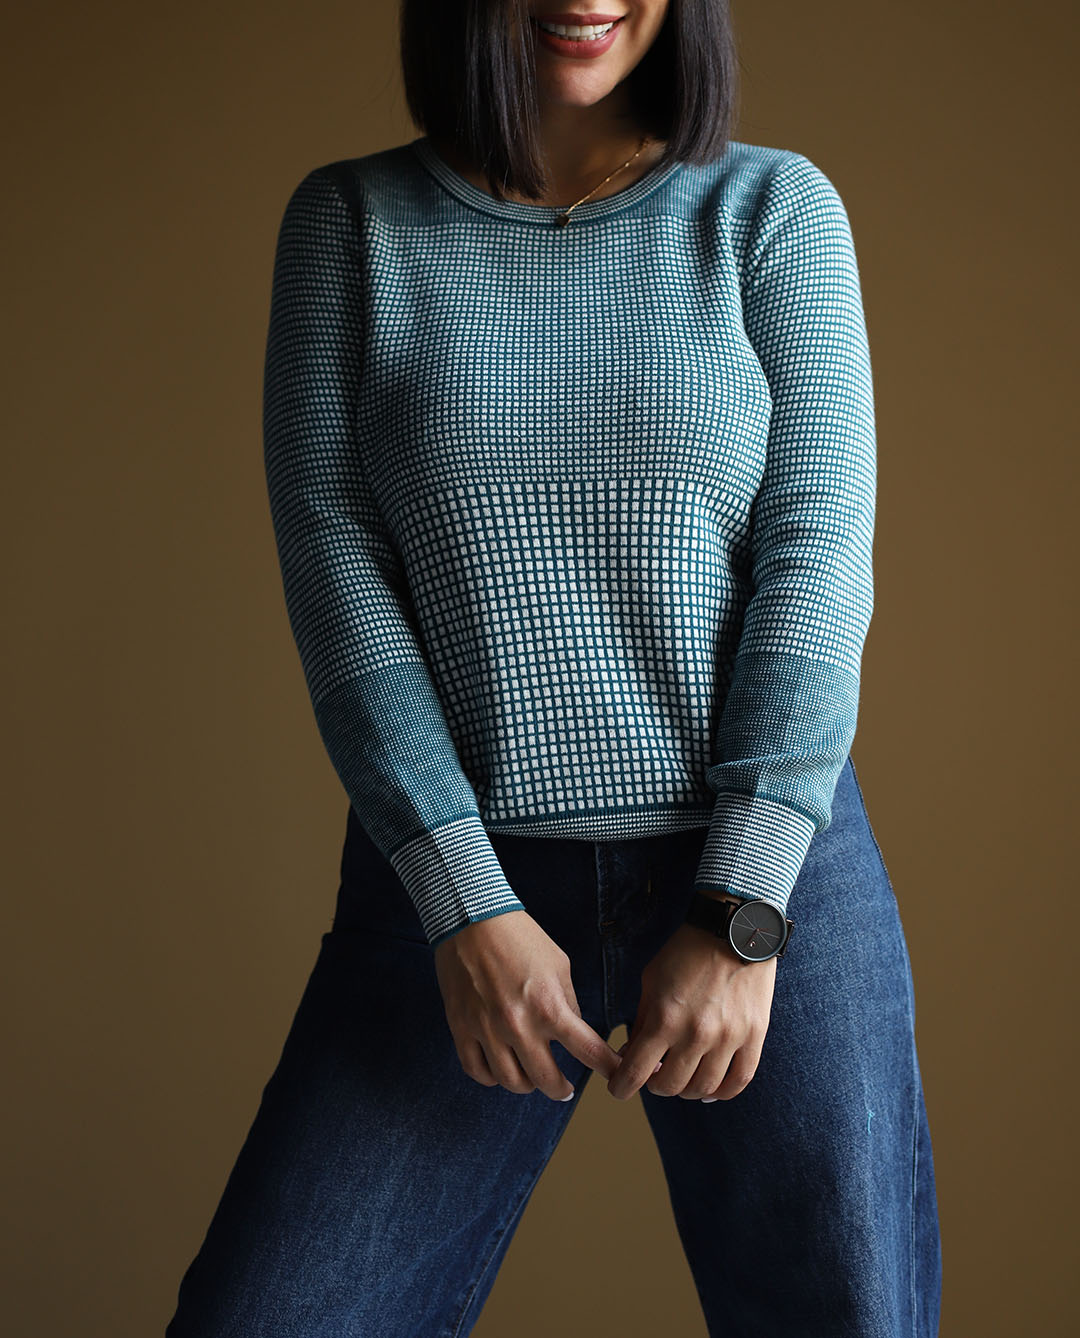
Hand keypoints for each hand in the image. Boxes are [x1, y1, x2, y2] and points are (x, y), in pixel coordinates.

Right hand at [434, 910, 623, 1099]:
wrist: (471, 918)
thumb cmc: (520, 937)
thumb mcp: (558, 965)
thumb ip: (568, 1003)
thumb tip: (572, 1033)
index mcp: (549, 1006)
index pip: (588, 1051)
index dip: (608, 1069)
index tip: (617, 1076)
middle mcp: (519, 1025)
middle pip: (546, 1080)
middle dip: (562, 1090)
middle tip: (565, 1088)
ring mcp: (487, 1029)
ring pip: (511, 1082)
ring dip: (527, 1084)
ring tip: (531, 1076)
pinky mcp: (461, 1027)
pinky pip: (477, 1071)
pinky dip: (491, 1078)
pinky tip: (500, 1070)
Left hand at [607, 923, 776, 1101]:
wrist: (735, 929)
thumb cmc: (687, 952)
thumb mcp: (652, 980)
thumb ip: (642, 1020)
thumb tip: (631, 1054)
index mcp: (665, 1018)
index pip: (635, 1072)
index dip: (621, 1087)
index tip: (620, 1088)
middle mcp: (696, 1034)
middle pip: (670, 1087)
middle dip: (655, 1086)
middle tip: (654, 1075)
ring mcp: (728, 1037)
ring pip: (703, 1089)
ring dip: (686, 1090)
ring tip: (682, 1077)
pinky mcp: (754, 1036)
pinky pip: (738, 1081)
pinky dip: (721, 1092)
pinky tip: (710, 1088)